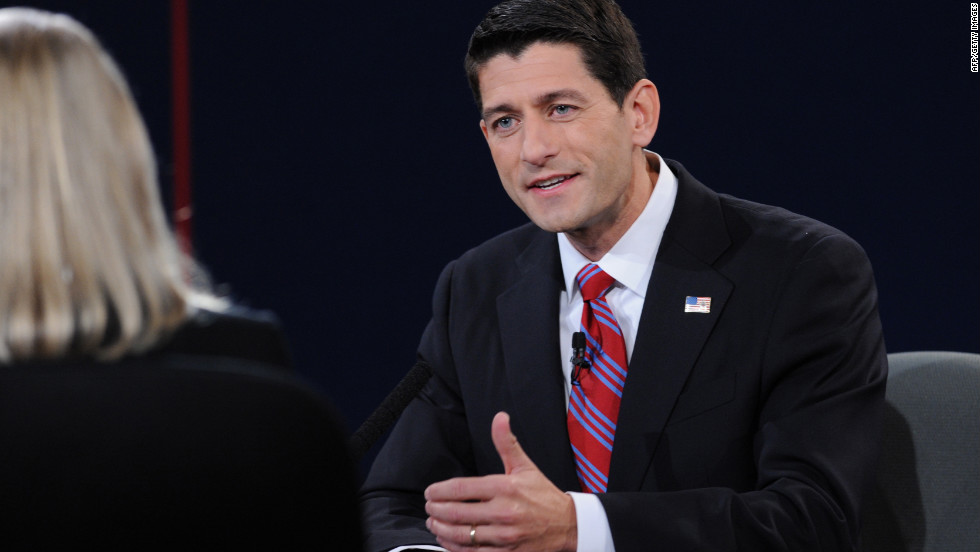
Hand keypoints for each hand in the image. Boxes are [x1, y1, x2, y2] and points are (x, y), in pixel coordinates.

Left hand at [424, 411, 576, 551]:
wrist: (567, 525)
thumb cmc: (543, 496)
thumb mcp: (525, 466)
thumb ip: (506, 443)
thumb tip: (499, 418)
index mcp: (505, 488)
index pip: (461, 489)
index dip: (440, 490)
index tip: (431, 491)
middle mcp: (503, 512)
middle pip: (457, 512)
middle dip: (436, 509)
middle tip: (429, 506)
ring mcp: (504, 536)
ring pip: (462, 535)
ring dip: (441, 529)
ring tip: (433, 521)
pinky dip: (455, 547)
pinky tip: (448, 539)